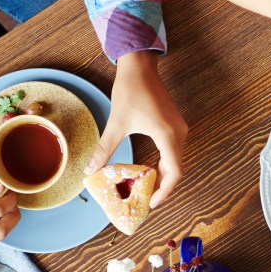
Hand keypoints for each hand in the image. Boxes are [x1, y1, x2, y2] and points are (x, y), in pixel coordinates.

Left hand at [87, 51, 186, 207]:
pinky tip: (148, 168)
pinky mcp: (176, 126)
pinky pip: (173, 151)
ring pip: (176, 160)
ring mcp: (179, 129)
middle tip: (144, 199)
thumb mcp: (116, 123)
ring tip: (145, 186)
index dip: (165, 190)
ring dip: (162, 175)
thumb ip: (105, 149)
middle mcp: (179, 134)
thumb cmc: (130, 91)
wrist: (141, 68)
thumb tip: (91, 170)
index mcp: (167, 135)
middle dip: (162, 186)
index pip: (174, 172)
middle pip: (176, 169)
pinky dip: (163, 163)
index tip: (152, 203)